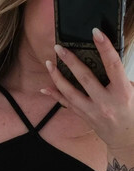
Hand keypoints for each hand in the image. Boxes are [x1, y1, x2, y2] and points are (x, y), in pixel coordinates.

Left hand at [41, 28, 133, 151]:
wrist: (127, 138)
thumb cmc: (132, 110)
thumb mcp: (132, 91)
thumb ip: (119, 77)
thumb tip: (105, 58)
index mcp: (122, 92)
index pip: (113, 65)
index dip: (104, 47)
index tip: (95, 32)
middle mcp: (106, 102)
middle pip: (85, 78)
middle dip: (70, 61)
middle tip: (58, 47)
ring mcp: (93, 111)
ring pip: (71, 92)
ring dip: (58, 77)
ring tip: (49, 63)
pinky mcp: (84, 117)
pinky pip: (67, 105)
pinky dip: (55, 96)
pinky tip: (45, 88)